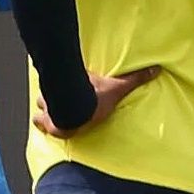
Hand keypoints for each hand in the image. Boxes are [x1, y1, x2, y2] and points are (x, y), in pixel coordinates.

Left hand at [33, 66, 162, 138]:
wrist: (78, 114)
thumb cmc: (95, 100)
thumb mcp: (118, 88)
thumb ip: (135, 79)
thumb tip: (156, 69)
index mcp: (75, 83)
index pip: (67, 77)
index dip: (67, 81)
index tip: (69, 84)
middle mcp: (60, 93)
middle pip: (51, 89)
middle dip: (53, 94)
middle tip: (59, 99)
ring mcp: (50, 107)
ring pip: (40, 103)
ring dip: (45, 107)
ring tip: (51, 110)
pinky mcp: (47, 122)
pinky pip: (38, 122)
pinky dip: (41, 123)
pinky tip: (44, 125)